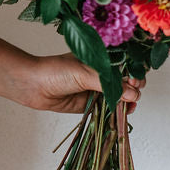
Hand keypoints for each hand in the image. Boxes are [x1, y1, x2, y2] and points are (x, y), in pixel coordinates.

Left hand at [9, 53, 144, 113]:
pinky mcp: (92, 103)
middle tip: (134, 92)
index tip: (137, 79)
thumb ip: (109, 84)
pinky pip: (110, 107)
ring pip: (120, 95)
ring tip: (130, 105)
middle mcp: (101, 72)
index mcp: (101, 58)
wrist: (33, 85)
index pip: (126, 63)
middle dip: (134, 87)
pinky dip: (119, 111)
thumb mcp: (84, 73)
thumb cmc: (55, 71)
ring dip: (129, 100)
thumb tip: (133, 94)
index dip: (135, 71)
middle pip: (126, 80)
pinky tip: (124, 112)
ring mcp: (96, 88)